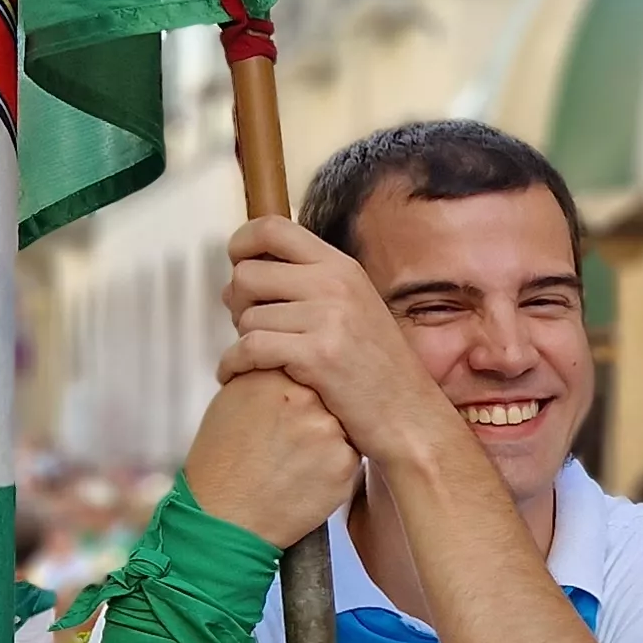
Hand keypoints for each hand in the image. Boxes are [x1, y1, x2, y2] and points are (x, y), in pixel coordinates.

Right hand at [182, 370, 362, 546]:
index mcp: (274, 375)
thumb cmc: (223, 458)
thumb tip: (290, 356)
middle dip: (316, 409)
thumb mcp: (233, 398)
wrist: (224, 516)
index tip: (284, 407)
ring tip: (294, 456)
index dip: (299, 386)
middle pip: (329, 390)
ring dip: (327, 436)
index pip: (306, 364)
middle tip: (289, 436)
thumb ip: (265, 371)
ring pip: (344, 421)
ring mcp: (328, 432)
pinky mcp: (345, 465)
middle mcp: (305, 398)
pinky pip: (349, 454)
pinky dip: (333, 464)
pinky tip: (304, 475)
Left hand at [210, 216, 460, 462]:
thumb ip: (309, 283)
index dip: (241, 242)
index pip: (273, 229)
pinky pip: (250, 349)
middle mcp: (335, 284)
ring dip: (242, 340)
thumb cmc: (378, 368)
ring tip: (259, 356)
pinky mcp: (316, 356)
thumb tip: (246, 273)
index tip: (236, 262)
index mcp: (341, 267)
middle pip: (248, 274)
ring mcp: (327, 319)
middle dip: (237, 302)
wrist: (409, 413)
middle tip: (248, 323)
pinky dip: (233, 364)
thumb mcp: (353, 307)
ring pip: (246, 317)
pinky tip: (235, 372)